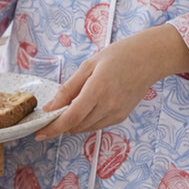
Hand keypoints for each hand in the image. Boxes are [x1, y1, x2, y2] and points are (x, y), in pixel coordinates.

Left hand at [35, 25, 188, 138]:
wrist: (149, 58)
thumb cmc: (119, 56)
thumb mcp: (89, 65)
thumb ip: (68, 88)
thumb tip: (50, 107)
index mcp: (98, 89)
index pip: (71, 117)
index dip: (53, 128)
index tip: (39, 132)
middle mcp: (108, 105)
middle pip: (77, 125)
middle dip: (60, 125)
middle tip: (49, 117)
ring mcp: (117, 113)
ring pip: (86, 128)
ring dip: (73, 124)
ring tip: (66, 110)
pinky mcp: (122, 116)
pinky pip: (98, 125)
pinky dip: (86, 122)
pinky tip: (84, 109)